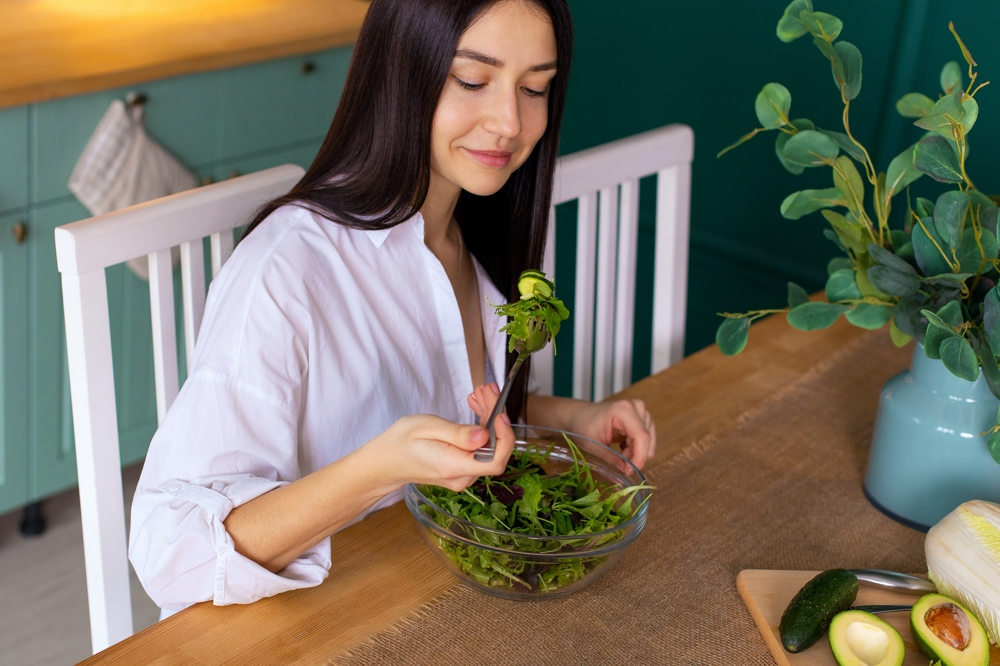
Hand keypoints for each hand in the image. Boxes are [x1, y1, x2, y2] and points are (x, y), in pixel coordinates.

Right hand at [373, 397, 514, 492]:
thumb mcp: (427, 428)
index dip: (505, 438)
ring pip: (489, 446)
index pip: (495, 461)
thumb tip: (484, 436)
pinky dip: (482, 426)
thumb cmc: (402, 442)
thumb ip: (458, 434)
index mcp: (453, 466)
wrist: (387, 460)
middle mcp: (462, 475)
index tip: (499, 413)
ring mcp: (464, 474)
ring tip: (480, 393)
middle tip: (486, 390)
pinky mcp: (463, 468)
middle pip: (494, 449)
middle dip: (495, 416)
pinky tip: (476, 407)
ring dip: (489, 417)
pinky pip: (480, 447)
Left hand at [567, 399, 655, 469]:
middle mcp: (635, 407)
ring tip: (619, 454)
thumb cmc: (582, 426)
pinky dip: (635, 447)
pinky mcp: (640, 417)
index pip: (641, 436)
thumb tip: (626, 471)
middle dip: (635, 455)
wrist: (578, 415)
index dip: (639, 456)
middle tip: (621, 465)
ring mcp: (639, 411)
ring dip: (635, 451)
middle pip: (645, 438)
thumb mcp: (592, 445)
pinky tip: (622, 448)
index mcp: (623, 410)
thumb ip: (610, 458)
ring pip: (646, 439)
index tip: (630, 471)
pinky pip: (644, 437)